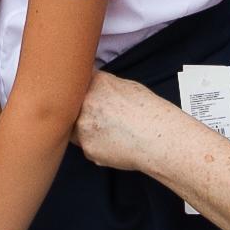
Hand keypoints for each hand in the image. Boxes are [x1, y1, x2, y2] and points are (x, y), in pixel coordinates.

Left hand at [75, 71, 195, 173]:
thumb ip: (104, 85)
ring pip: (74, 128)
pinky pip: (86, 146)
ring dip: (85, 129)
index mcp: (96, 82)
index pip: (76, 80)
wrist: (159, 137)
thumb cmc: (150, 111)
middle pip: (70, 106)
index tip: (81, 93)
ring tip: (109, 131)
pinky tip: (114, 143)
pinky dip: (97, 146)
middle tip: (97, 116)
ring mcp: (83, 127)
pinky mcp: (87, 148)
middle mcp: (85, 102)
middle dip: (79, 110)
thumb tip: (93, 88)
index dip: (78, 88)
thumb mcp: (127, 86)